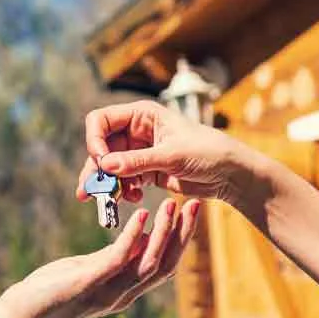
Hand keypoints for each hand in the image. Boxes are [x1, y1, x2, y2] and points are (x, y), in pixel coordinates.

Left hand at [0, 198, 199, 317]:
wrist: (23, 315)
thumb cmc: (54, 289)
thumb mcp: (93, 269)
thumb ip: (118, 257)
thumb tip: (142, 237)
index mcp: (126, 291)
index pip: (166, 266)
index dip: (182, 241)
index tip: (191, 213)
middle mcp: (123, 295)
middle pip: (166, 265)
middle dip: (182, 235)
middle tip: (195, 205)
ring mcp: (108, 292)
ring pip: (148, 263)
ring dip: (163, 232)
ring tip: (171, 204)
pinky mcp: (88, 284)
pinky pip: (118, 259)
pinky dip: (133, 236)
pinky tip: (141, 215)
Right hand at [77, 100, 249, 205]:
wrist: (230, 175)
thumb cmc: (207, 153)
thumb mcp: (172, 156)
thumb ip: (137, 161)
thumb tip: (104, 165)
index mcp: (141, 115)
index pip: (101, 120)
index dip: (94, 140)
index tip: (102, 162)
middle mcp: (136, 130)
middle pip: (101, 147)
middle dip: (96, 170)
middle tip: (87, 194)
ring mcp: (139, 151)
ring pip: (109, 167)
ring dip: (107, 184)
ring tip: (108, 202)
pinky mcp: (145, 171)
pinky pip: (123, 180)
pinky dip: (123, 191)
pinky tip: (134, 198)